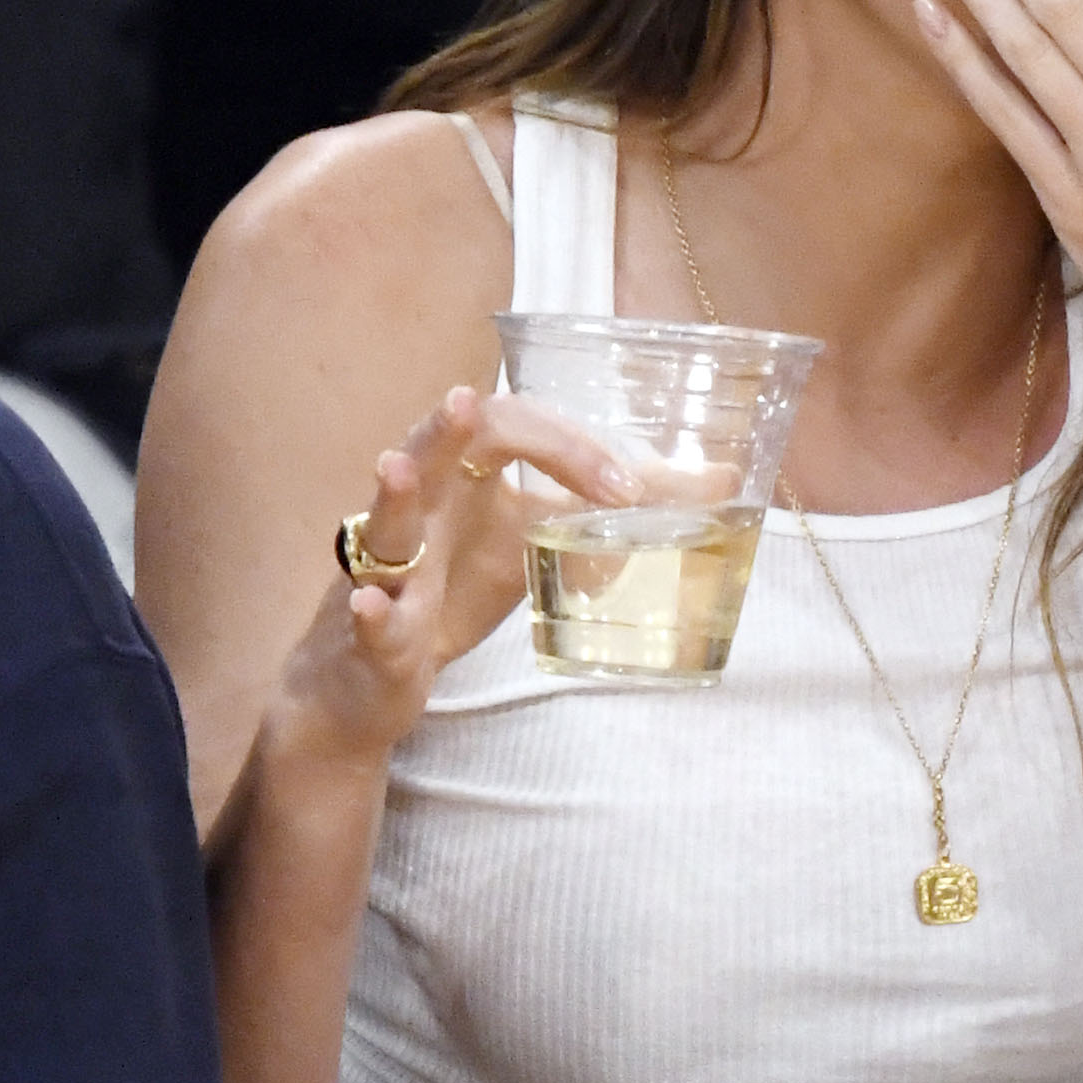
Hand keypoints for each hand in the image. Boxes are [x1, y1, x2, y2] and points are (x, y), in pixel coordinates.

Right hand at [282, 383, 654, 775]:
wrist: (378, 676)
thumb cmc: (456, 586)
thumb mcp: (535, 541)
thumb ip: (614, 510)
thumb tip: (718, 482)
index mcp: (463, 477)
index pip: (507, 427)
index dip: (565, 445)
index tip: (629, 487)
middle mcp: (420, 510)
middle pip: (431, 446)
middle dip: (455, 427)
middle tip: (470, 406)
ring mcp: (385, 569)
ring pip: (380, 523)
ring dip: (392, 496)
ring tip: (395, 466)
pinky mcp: (367, 633)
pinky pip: (365, 616)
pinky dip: (371, 613)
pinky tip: (375, 607)